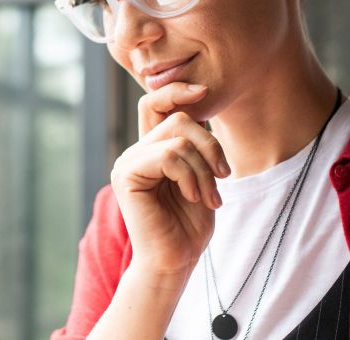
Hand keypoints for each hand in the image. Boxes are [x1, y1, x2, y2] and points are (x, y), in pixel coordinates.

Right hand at [111, 82, 228, 274]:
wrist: (175, 260)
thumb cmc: (189, 224)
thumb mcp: (201, 174)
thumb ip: (196, 143)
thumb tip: (202, 102)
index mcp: (151, 148)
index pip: (156, 102)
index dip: (177, 90)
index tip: (205, 91)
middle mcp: (135, 151)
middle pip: (177, 117)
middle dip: (210, 145)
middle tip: (222, 177)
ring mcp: (128, 162)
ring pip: (178, 136)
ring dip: (204, 168)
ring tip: (208, 196)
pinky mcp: (127, 175)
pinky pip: (168, 155)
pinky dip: (190, 175)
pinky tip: (193, 197)